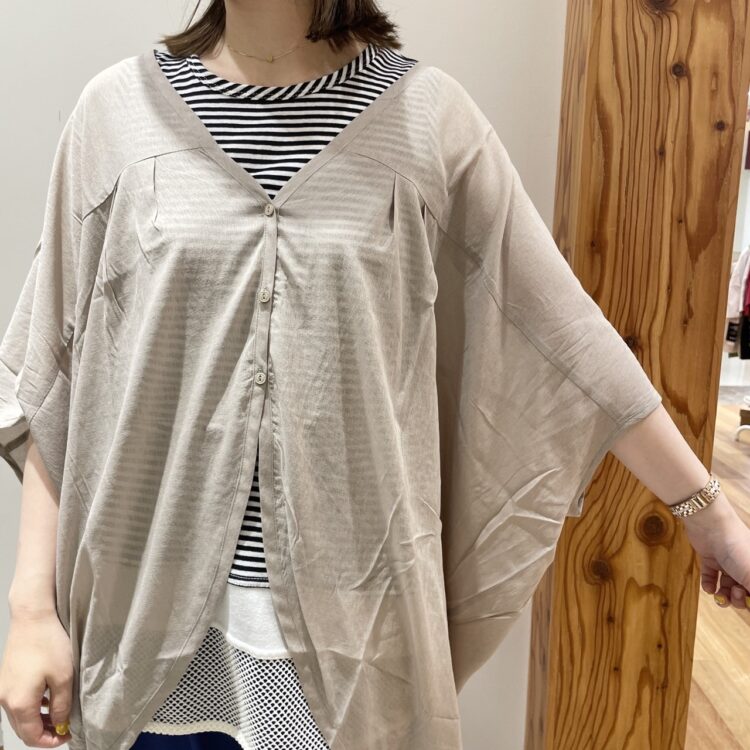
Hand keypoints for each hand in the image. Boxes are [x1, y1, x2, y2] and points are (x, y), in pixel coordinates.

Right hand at [0, 608, 73, 746]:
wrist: (32, 618)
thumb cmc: (49, 644)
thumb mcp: (64, 677)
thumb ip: (62, 705)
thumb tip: (60, 723)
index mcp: (19, 703)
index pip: (31, 736)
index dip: (49, 741)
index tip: (66, 736)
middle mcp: (5, 700)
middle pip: (23, 728)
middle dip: (43, 732)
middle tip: (64, 727)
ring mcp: (2, 689)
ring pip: (19, 715)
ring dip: (37, 720)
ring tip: (58, 714)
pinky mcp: (5, 679)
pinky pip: (16, 701)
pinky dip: (31, 706)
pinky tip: (47, 699)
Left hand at [680, 492, 749, 609]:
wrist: (711, 525)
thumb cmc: (737, 548)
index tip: (747, 602)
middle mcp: (745, 566)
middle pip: (744, 592)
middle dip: (739, 599)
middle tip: (735, 593)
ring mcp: (728, 563)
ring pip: (728, 588)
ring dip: (724, 596)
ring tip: (720, 594)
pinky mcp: (711, 559)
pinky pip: (711, 578)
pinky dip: (709, 585)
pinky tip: (709, 588)